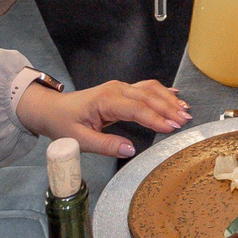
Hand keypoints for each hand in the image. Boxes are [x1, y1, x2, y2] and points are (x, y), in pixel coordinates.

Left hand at [17, 77, 191, 159]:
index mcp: (106, 100)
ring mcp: (120, 87)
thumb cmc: (64, 124)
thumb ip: (106, 145)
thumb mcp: (80, 140)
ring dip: (168, 99)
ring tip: (184, 111)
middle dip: (168, 108)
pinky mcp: (122, 90)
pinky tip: (175, 96)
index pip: (136, 108)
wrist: (52, 109)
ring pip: (149, 89)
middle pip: (148, 96)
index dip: (155, 118)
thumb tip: (131, 150)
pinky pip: (145, 88)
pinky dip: (162, 92)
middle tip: (185, 121)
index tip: (171, 128)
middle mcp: (116, 89)